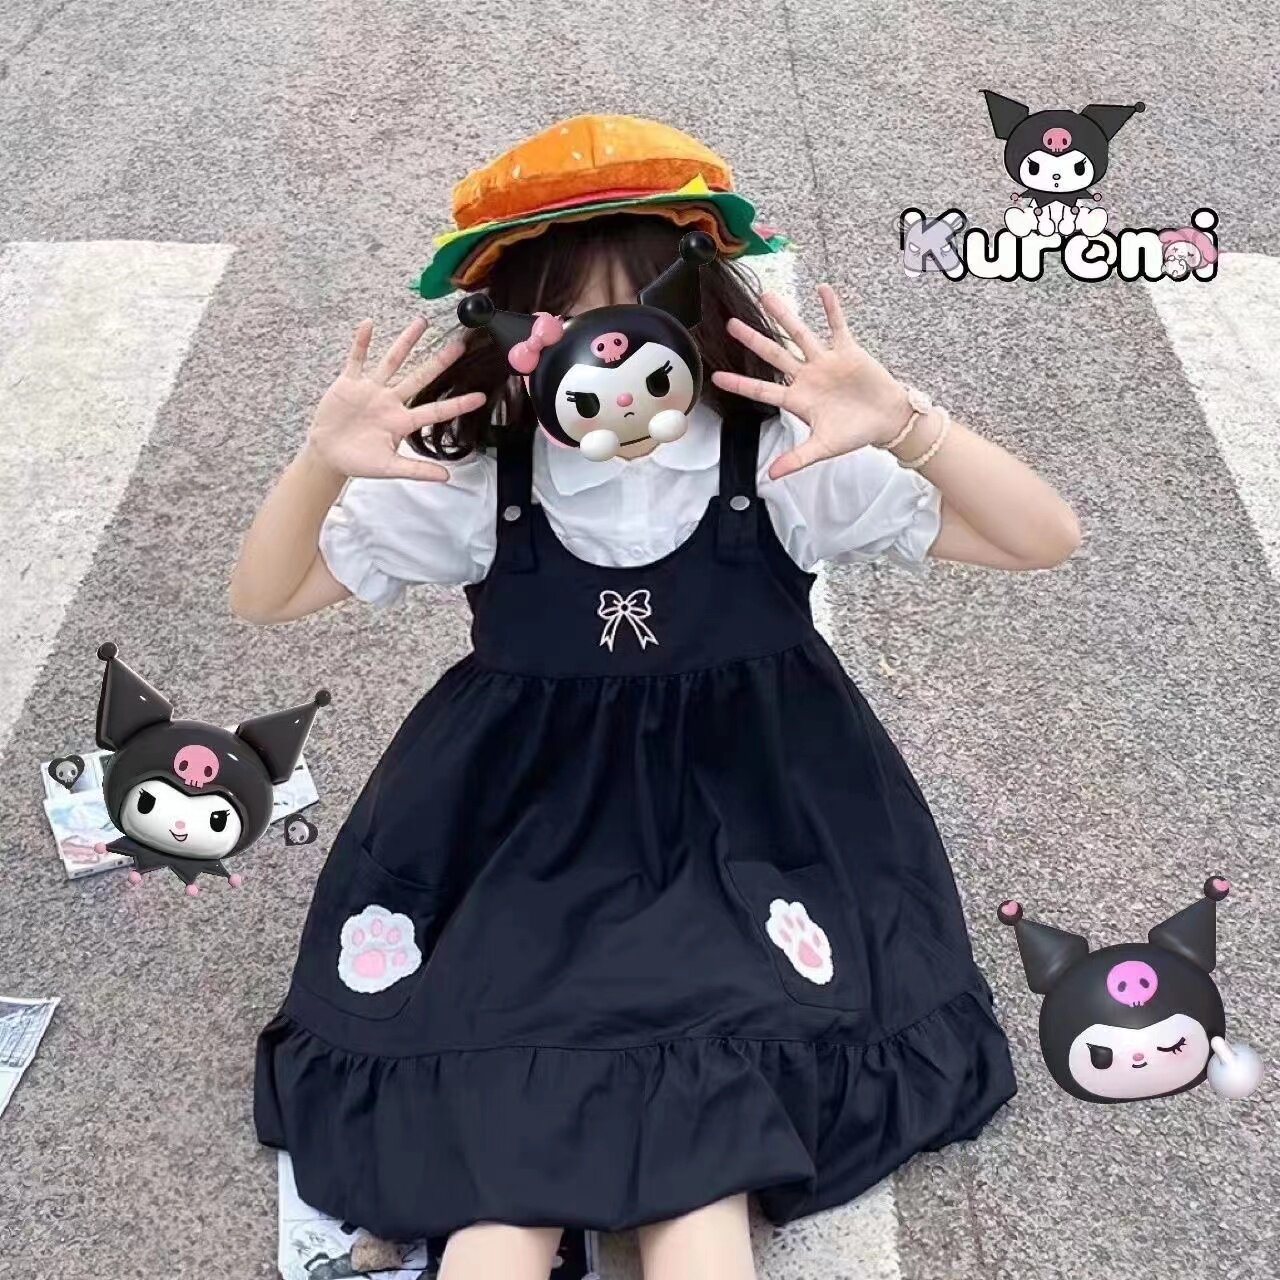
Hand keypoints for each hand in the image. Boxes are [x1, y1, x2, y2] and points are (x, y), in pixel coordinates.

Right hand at [306, 318, 485, 481]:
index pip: (436, 410)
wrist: (329, 455)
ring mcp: (372, 389)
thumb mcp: (389, 468)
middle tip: (460, 345)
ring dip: (406, 341)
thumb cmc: (359, 462)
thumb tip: (447, 477)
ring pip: (393, 361)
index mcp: (403, 422)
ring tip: (422, 322)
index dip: (458, 404)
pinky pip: (357, 359)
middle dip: (439, 361)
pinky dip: (362, 342)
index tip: (480, 396)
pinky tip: (368, 324)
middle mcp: (391, 401)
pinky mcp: (350, 383)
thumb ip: (417, 470)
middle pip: (420, 377)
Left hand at [711, 285, 910, 479]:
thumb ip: (797, 459)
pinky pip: (837, 326)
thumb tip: (772, 476)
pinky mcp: (847, 351)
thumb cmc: (854, 433)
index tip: (717, 377)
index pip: (762, 390)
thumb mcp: (823, 448)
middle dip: (753, 340)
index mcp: (797, 399)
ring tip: (766, 297)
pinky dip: (831, 308)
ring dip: (784, 316)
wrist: (886, 420)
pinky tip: (822, 289)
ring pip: (799, 334)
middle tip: (731, 325)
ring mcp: (825, 362)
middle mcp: (806, 376)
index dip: (740, 384)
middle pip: (774, 355)